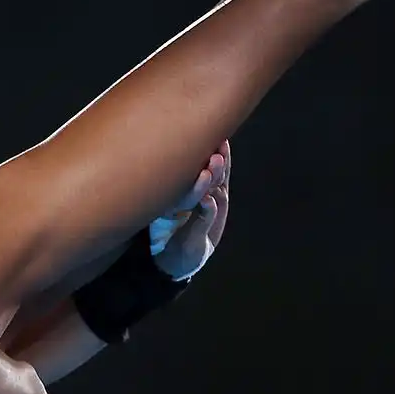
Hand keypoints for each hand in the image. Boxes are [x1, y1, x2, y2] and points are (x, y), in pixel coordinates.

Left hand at [151, 140, 230, 280]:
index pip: (217, 168)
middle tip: (218, 145)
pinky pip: (205, 217)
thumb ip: (182, 183)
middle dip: (218, 161)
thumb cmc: (177, 224)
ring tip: (212, 164)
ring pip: (214, 193)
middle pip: (217, 177)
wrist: (180, 257)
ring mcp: (207, 216)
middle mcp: (211, 200)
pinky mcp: (201, 233)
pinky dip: (208, 208)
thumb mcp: (178, 200)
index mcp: (208, 190)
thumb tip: (174, 149)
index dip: (220, 152)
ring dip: (212, 179)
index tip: (219, 136)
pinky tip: (208, 199)